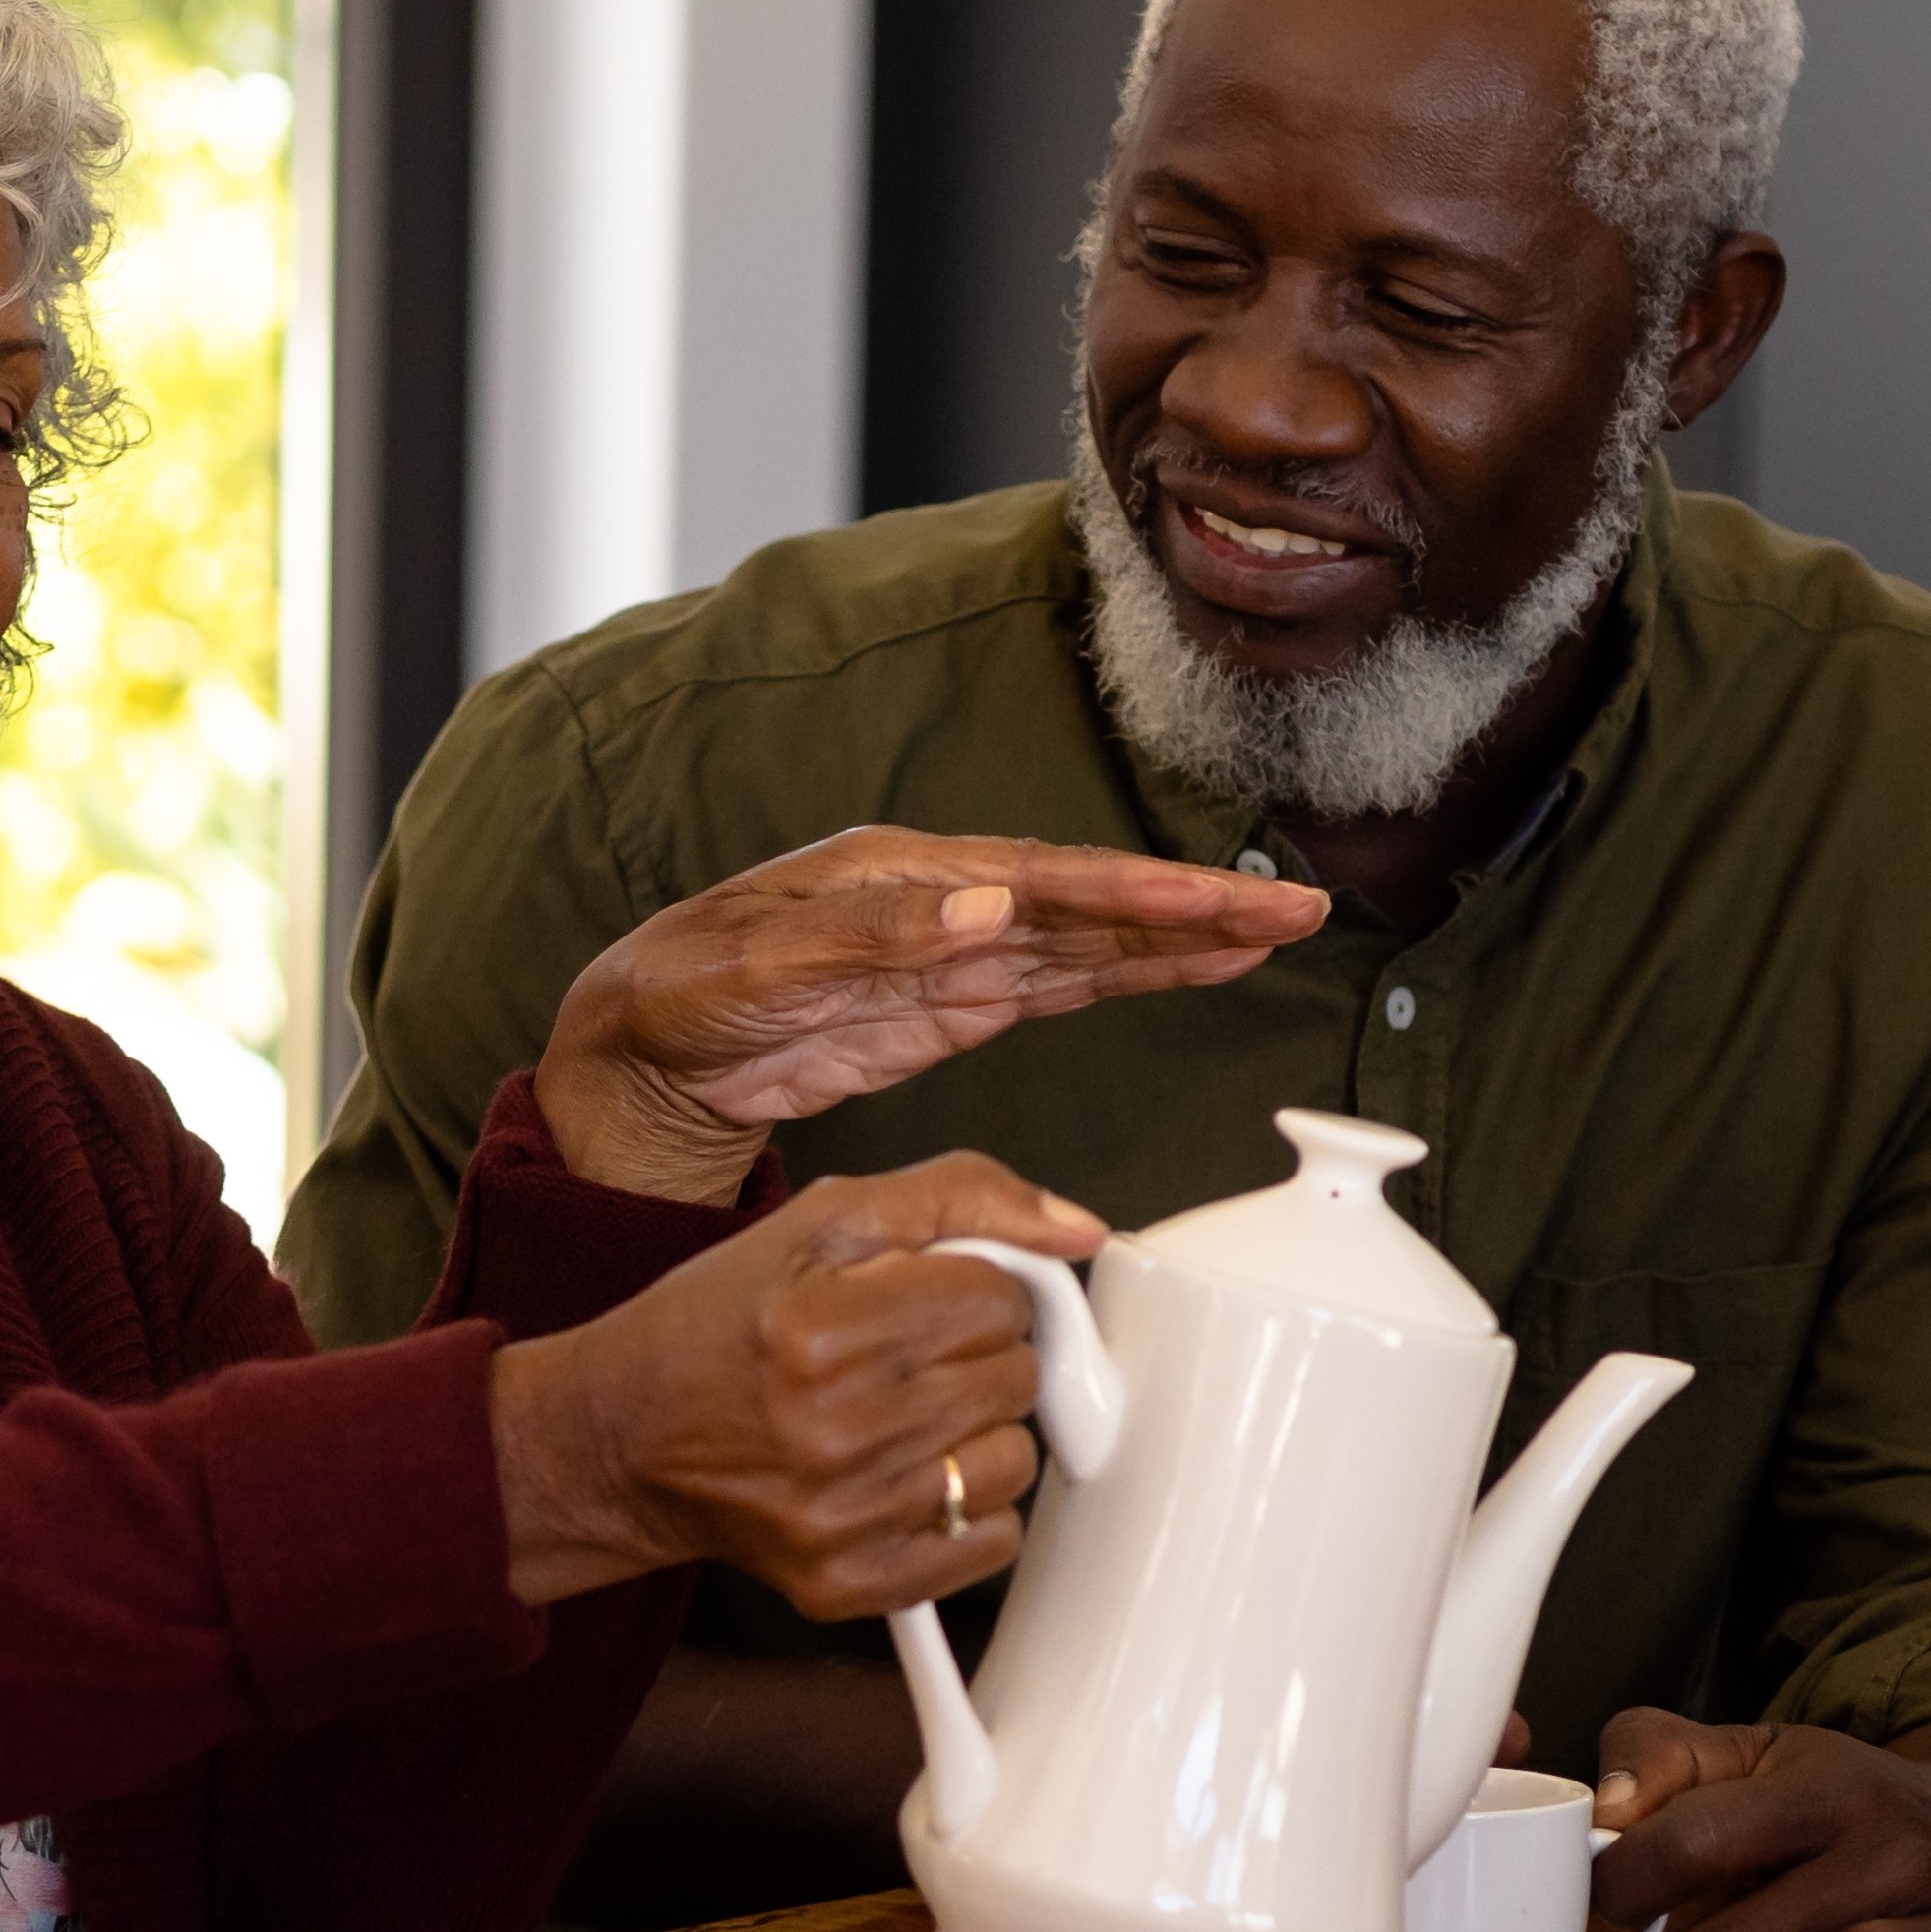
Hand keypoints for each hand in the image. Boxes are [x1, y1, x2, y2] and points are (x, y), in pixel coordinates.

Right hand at [487, 1154, 1100, 1618]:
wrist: (620, 1441)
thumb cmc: (719, 1325)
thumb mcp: (817, 1222)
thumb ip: (956, 1197)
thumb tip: (1078, 1231)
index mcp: (822, 1327)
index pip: (999, 1298)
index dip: (973, 1288)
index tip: (924, 1300)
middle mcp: (833, 1429)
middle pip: (1015, 1376)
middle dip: (978, 1354)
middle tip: (909, 1356)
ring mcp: (842, 1518)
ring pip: (1013, 1460)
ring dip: (978, 1431)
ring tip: (906, 1416)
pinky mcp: (848, 1584)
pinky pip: (989, 1543)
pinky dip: (967, 1509)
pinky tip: (906, 1476)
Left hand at [535, 832, 1321, 1202]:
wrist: (635, 1058)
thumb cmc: (676, 996)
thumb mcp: (755, 967)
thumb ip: (873, 937)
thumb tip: (991, 903)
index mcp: (898, 873)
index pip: (1043, 878)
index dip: (1135, 893)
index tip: (1216, 902)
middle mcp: (943, 900)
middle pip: (1091, 901)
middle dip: (1193, 908)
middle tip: (1296, 907)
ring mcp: (954, 955)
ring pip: (1091, 943)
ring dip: (1181, 942)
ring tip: (1275, 931)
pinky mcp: (953, 1008)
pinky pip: (1060, 988)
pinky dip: (1130, 977)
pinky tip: (1194, 968)